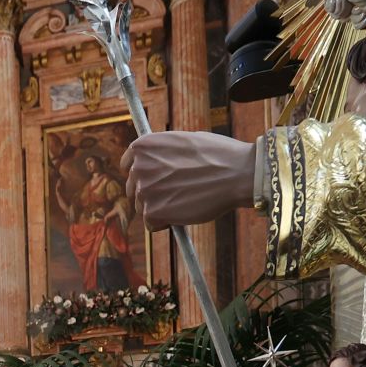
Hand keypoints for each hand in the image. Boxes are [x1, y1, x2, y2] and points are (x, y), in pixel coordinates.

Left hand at [119, 131, 256, 230]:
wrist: (237, 174)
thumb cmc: (218, 156)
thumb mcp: (184, 141)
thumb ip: (163, 153)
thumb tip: (155, 163)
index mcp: (144, 145)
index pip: (128, 165)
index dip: (141, 174)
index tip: (152, 180)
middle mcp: (138, 166)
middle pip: (133, 189)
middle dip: (151, 193)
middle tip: (174, 194)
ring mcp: (144, 190)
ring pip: (142, 207)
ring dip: (159, 208)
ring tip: (184, 199)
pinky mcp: (152, 212)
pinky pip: (151, 224)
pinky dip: (165, 223)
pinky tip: (183, 212)